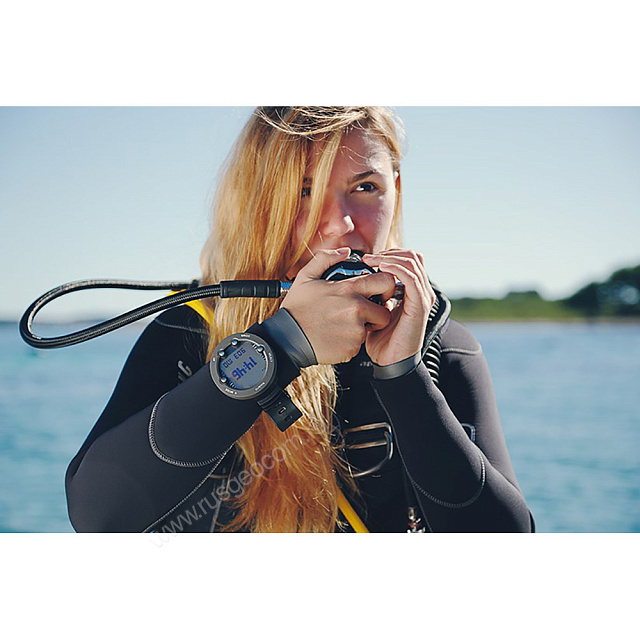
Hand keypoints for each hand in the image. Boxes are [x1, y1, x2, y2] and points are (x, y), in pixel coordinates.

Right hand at [281, 248, 395, 363]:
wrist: (288, 339)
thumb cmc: (297, 308)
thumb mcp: (306, 276)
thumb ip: (326, 258)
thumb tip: (345, 251)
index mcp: (349, 289)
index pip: (386, 282)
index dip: (386, 287)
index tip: (379, 292)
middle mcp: (356, 309)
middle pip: (385, 312)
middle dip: (379, 313)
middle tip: (365, 313)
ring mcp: (355, 330)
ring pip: (372, 329)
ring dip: (363, 328)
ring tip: (343, 324)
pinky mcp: (352, 348)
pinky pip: (360, 343)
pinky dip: (351, 341)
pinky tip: (336, 336)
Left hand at [361, 249, 435, 365]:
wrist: (390, 362)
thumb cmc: (381, 338)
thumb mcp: (376, 310)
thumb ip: (376, 294)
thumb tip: (362, 280)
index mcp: (413, 291)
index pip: (409, 260)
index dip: (390, 254)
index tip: (368, 259)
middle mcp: (421, 291)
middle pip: (413, 257)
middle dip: (389, 253)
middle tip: (368, 258)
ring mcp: (422, 297)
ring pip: (413, 263)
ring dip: (390, 258)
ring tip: (370, 260)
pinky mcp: (419, 306)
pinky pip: (411, 279)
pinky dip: (396, 269)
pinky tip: (380, 269)